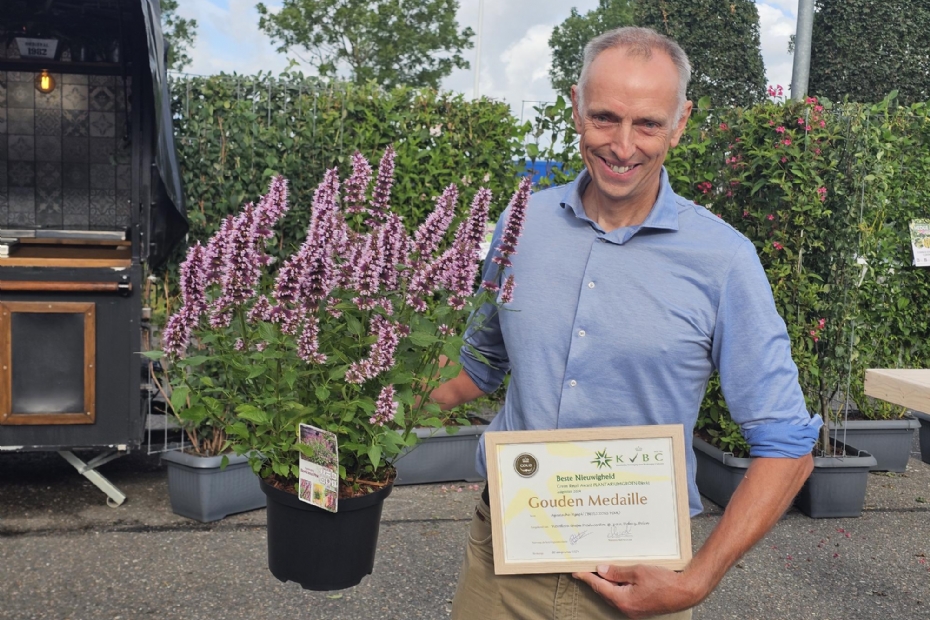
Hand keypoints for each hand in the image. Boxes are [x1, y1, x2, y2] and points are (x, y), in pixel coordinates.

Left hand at [572, 564, 701, 618]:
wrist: (685, 592)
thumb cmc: (663, 581)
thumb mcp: (637, 571)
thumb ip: (617, 572)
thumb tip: (601, 570)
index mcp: (623, 600)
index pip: (599, 587)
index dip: (587, 578)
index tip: (576, 571)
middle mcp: (626, 608)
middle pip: (605, 592)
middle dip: (596, 580)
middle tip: (586, 567)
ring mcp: (633, 610)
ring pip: (613, 595)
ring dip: (607, 583)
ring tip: (601, 570)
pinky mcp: (640, 608)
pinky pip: (623, 597)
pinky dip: (617, 587)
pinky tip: (618, 578)